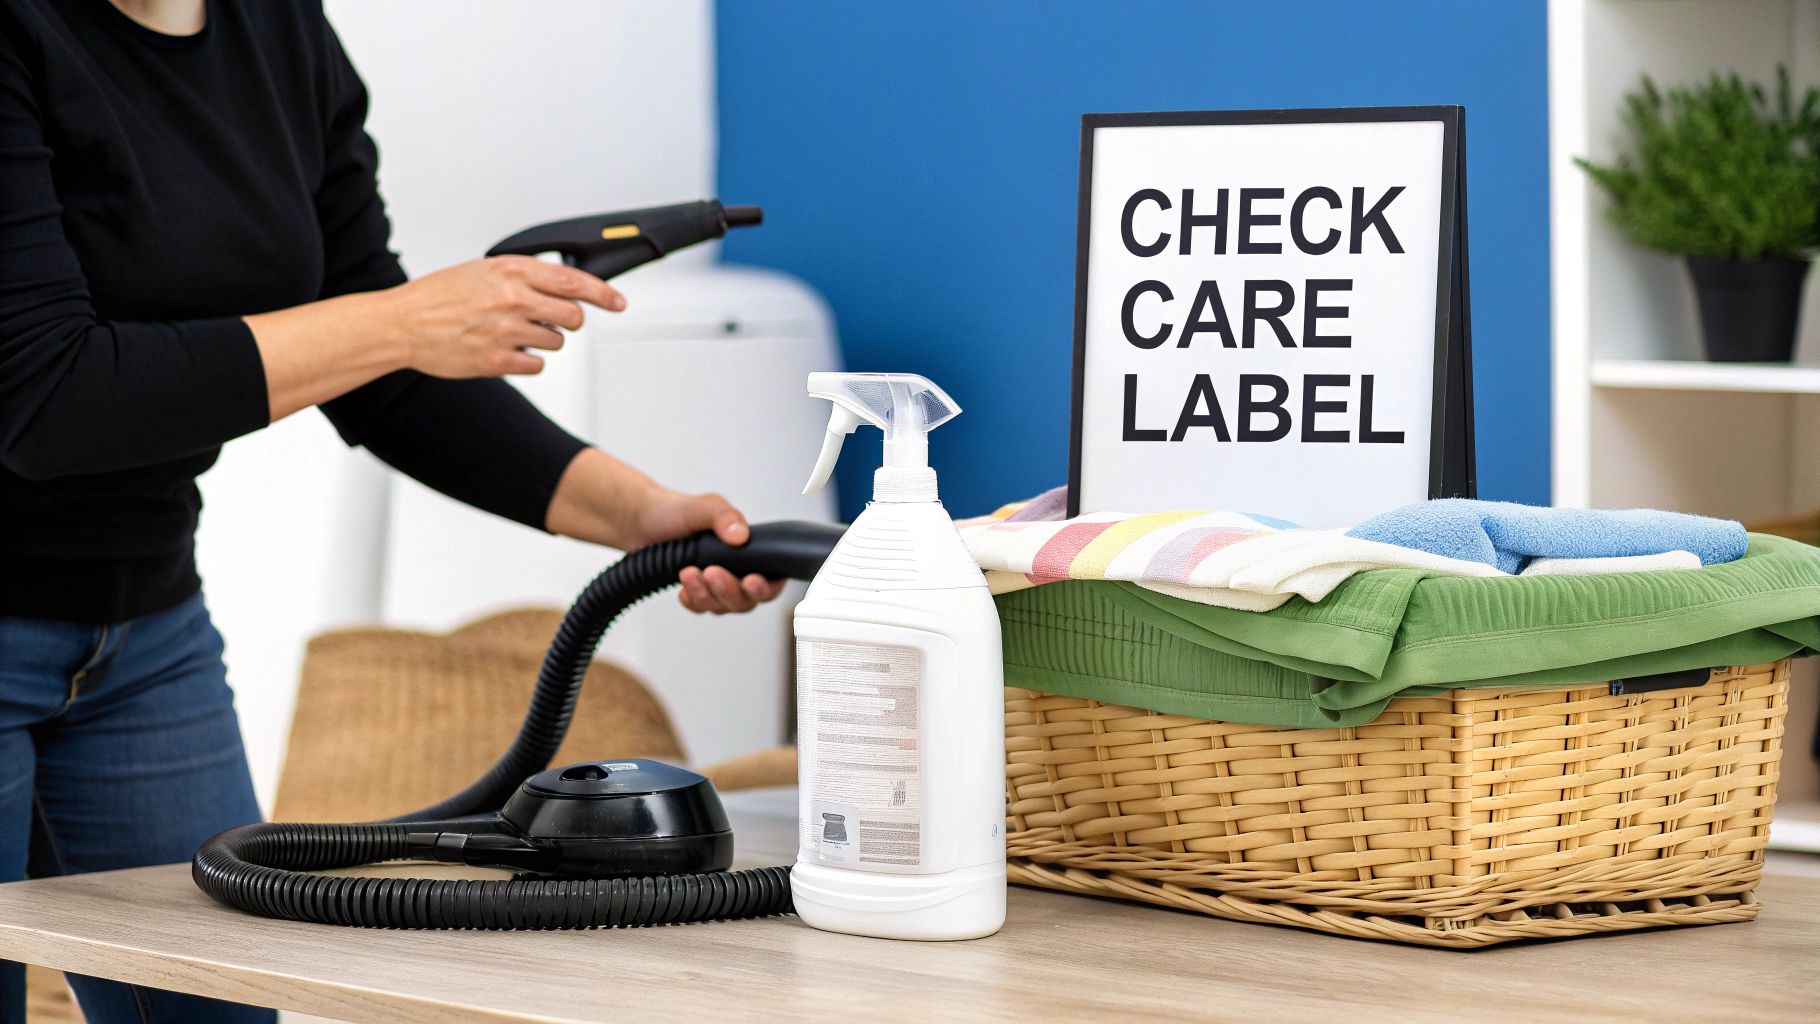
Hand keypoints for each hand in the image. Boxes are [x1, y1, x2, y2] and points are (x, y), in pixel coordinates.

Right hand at [382, 256, 626, 377]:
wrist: (403, 323)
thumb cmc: (440, 296)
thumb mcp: (484, 270)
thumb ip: (524, 275)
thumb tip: (563, 285)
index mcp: (510, 271)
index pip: (573, 281)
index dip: (603, 294)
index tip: (619, 303)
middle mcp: (512, 299)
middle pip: (573, 316)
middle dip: (568, 320)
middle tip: (549, 320)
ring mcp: (505, 332)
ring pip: (556, 342)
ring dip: (542, 340)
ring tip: (512, 332)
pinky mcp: (497, 362)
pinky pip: (536, 366)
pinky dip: (527, 361)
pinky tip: (505, 350)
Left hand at [545, 449, 786, 613]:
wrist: (639, 522)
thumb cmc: (673, 511)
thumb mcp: (702, 506)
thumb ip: (725, 516)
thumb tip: (741, 536)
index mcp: (748, 549)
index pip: (772, 577)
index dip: (767, 585)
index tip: (751, 580)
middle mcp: (736, 569)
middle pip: (749, 599)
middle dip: (730, 590)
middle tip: (712, 573)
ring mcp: (717, 583)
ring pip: (725, 606)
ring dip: (707, 594)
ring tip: (688, 573)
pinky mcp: (698, 592)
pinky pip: (703, 609)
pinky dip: (694, 601)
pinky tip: (683, 590)